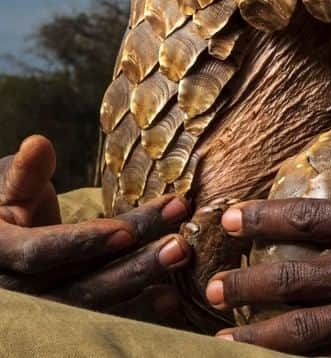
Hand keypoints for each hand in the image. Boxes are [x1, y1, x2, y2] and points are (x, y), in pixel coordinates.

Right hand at [0, 135, 192, 319]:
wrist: (1, 238)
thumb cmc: (7, 203)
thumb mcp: (9, 186)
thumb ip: (26, 173)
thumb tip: (37, 145)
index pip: (39, 252)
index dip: (82, 243)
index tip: (126, 232)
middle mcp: (19, 290)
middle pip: (78, 285)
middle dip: (132, 266)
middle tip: (179, 244)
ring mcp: (43, 307)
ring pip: (96, 301)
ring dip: (142, 281)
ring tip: (182, 258)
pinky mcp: (68, 312)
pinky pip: (104, 315)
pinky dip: (138, 307)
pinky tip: (172, 297)